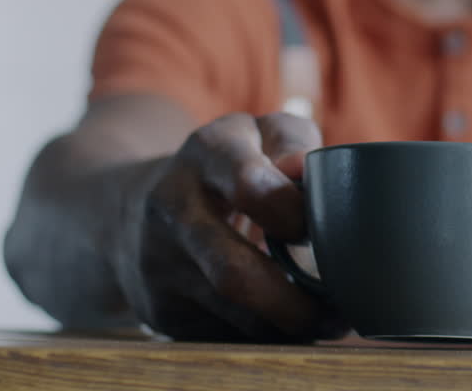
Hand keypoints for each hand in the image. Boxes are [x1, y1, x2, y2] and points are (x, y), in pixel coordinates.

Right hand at [110, 112, 343, 341]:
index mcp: (207, 153)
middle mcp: (173, 207)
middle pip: (233, 273)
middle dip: (294, 304)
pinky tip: (284, 325)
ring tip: (327, 325)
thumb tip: (316, 177)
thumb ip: (295, 145)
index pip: (250, 186)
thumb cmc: (227, 166)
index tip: (328, 233)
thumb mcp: (258, 134)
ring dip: (285, 328)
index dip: (296, 217)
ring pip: (229, 315)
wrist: (132, 205)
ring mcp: (159, 264)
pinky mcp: (159, 308)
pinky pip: (221, 334)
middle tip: (339, 315)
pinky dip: (261, 336)